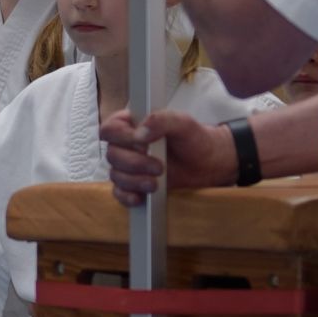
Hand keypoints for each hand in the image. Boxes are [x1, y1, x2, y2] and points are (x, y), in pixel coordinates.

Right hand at [98, 106, 236, 208]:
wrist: (208, 164)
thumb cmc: (195, 140)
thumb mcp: (183, 123)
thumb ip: (162, 120)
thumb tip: (140, 133)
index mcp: (132, 124)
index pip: (110, 129)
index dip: (121, 138)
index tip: (143, 144)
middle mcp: (126, 145)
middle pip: (112, 155)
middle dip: (135, 163)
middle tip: (159, 166)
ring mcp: (128, 166)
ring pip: (115, 175)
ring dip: (135, 181)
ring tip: (156, 182)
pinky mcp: (132, 185)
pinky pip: (119, 193)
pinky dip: (128, 196)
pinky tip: (141, 197)